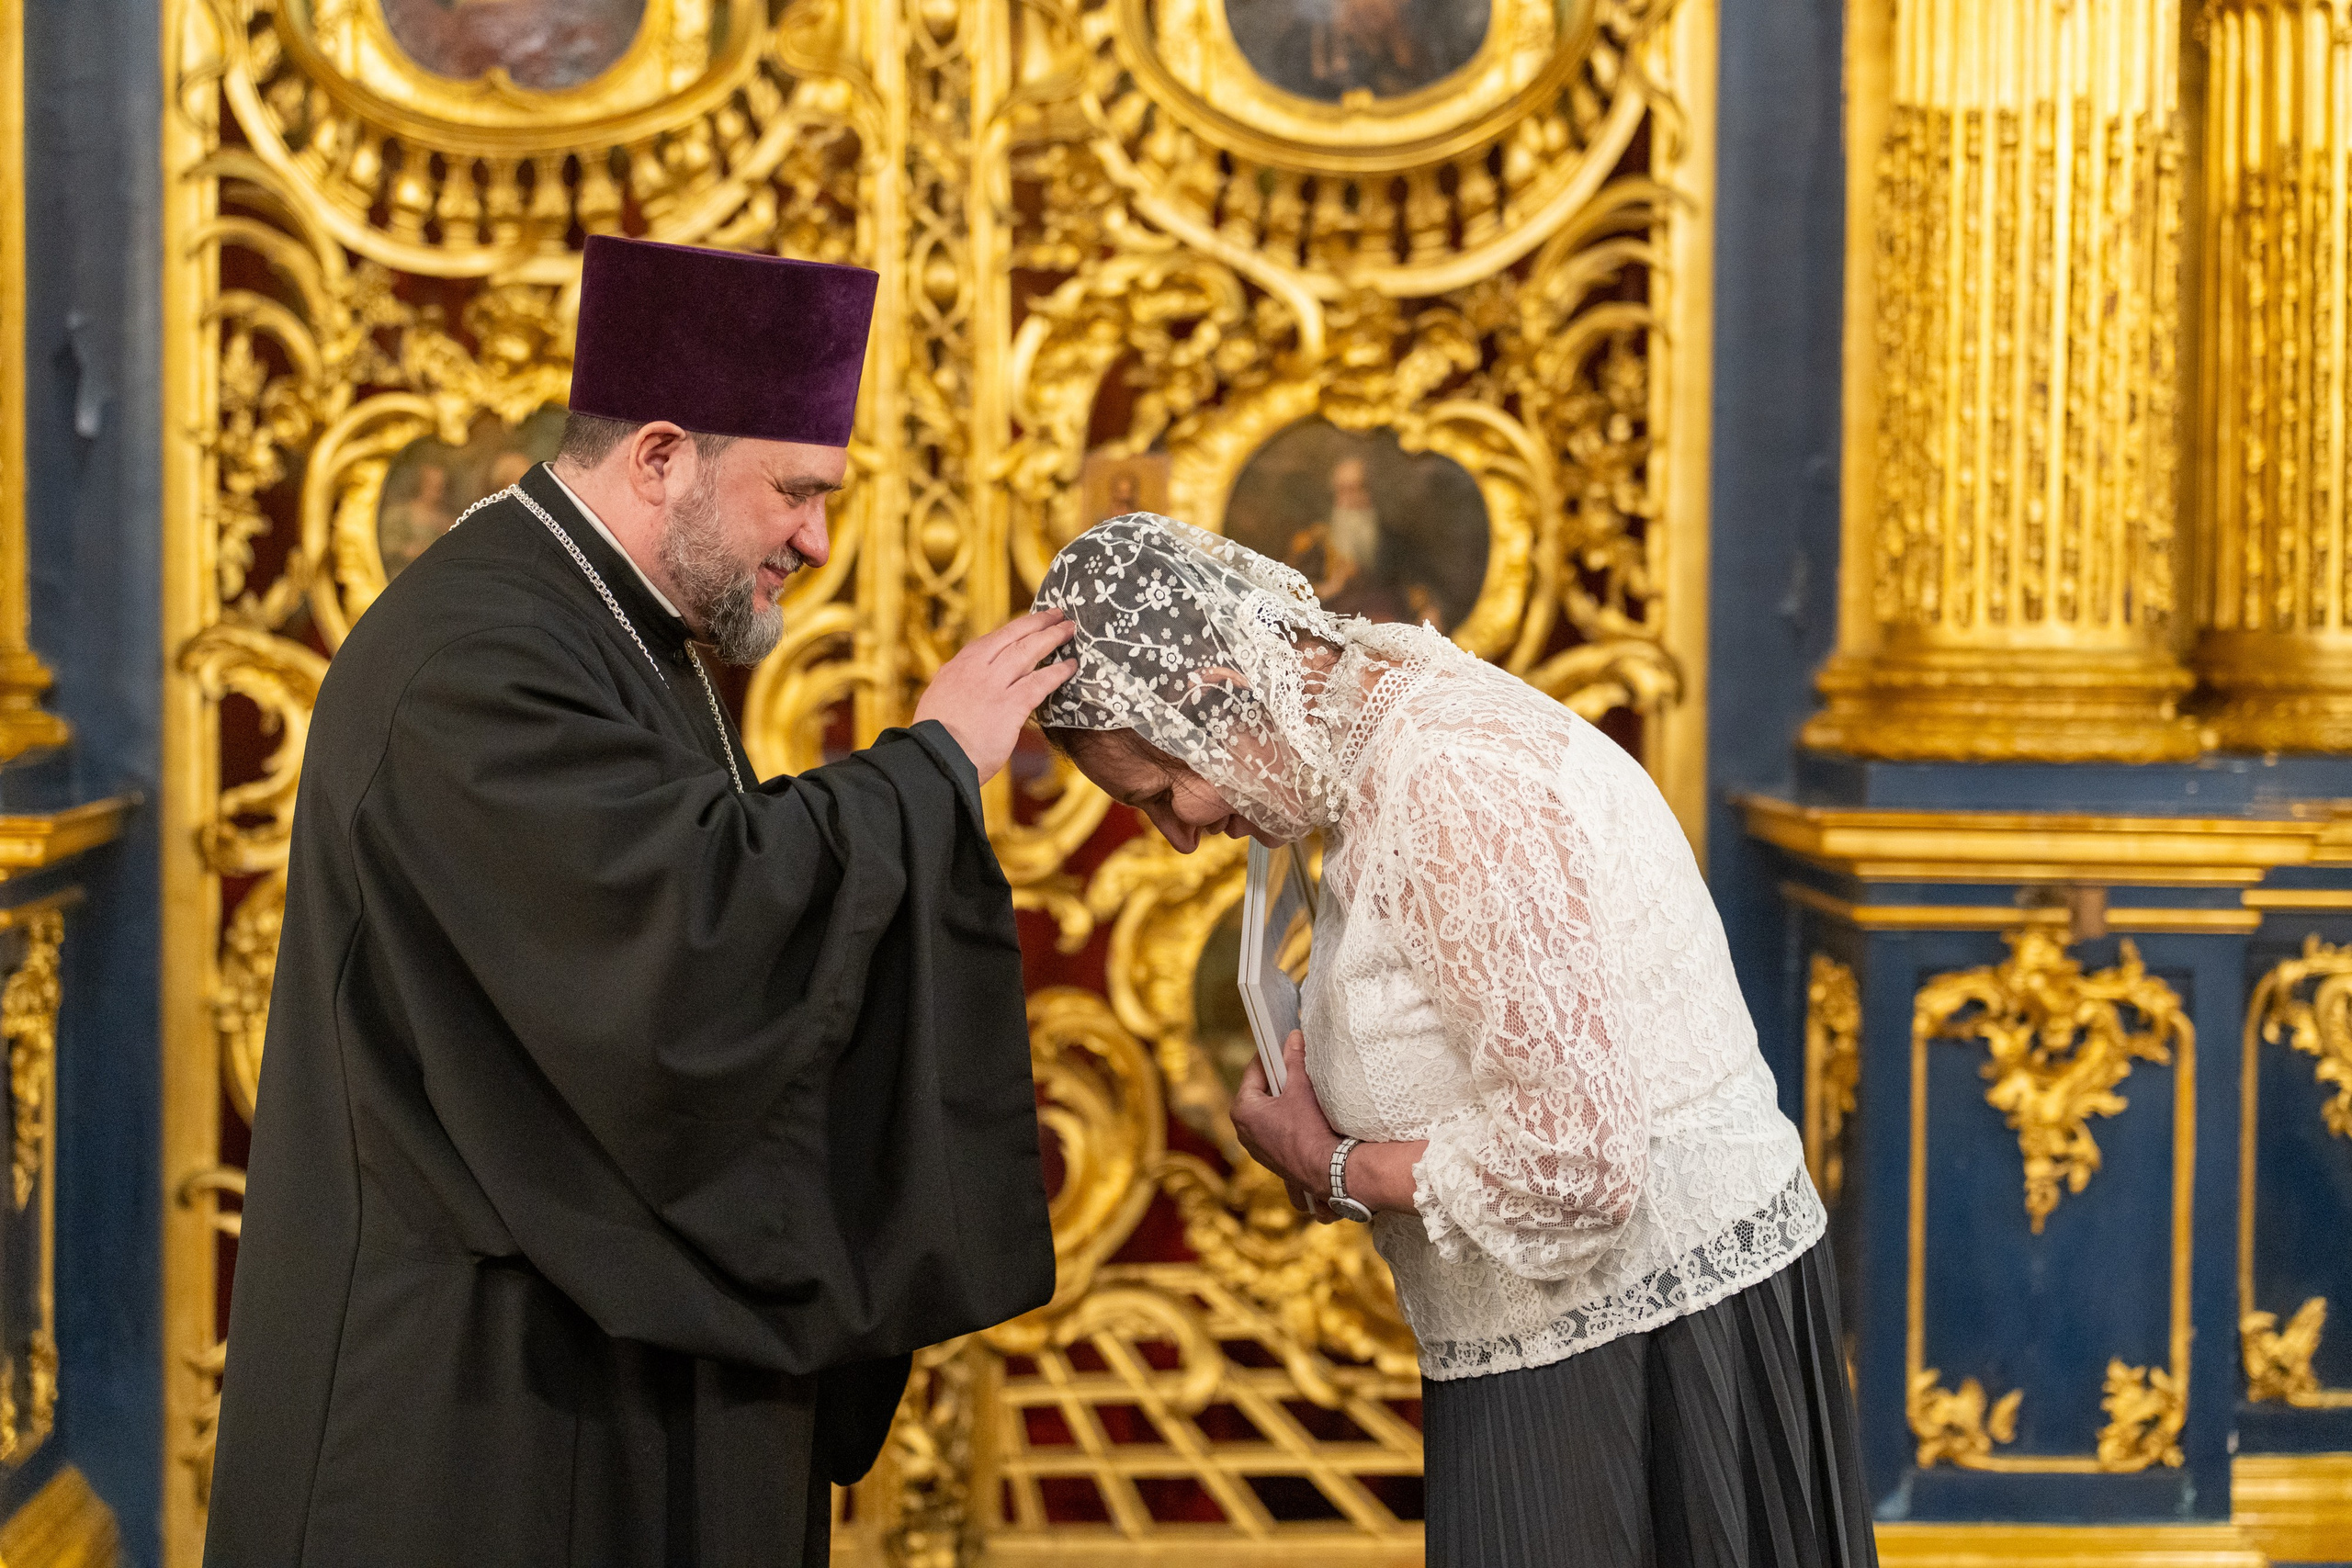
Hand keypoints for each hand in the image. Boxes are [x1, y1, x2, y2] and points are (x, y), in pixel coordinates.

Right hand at [913, 610, 1076, 784]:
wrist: (934, 759)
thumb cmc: (936, 739)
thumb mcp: (939, 700)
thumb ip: (957, 685)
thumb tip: (966, 680)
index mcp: (958, 667)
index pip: (992, 639)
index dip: (1016, 628)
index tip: (1031, 622)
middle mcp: (976, 669)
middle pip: (1013, 636)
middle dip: (1038, 622)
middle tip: (1057, 614)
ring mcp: (994, 685)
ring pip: (1028, 651)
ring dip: (1052, 637)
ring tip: (1069, 629)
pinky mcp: (1010, 705)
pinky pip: (1040, 682)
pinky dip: (1058, 672)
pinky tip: (1071, 666)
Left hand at [1231, 1030, 1341, 1205]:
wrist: (1328, 1171)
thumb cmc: (1310, 1129)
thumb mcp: (1301, 1087)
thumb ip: (1294, 1059)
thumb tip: (1293, 1037)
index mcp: (1243, 1109)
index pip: (1254, 1070)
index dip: (1271, 1054)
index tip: (1283, 1043)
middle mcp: (1243, 1130)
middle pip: (1261, 1091)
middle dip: (1279, 1078)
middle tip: (1298, 1065)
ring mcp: (1256, 1147)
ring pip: (1269, 1111)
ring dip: (1285, 1099)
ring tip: (1304, 1090)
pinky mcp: (1271, 1158)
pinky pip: (1276, 1129)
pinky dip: (1288, 1118)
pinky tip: (1306, 1115)